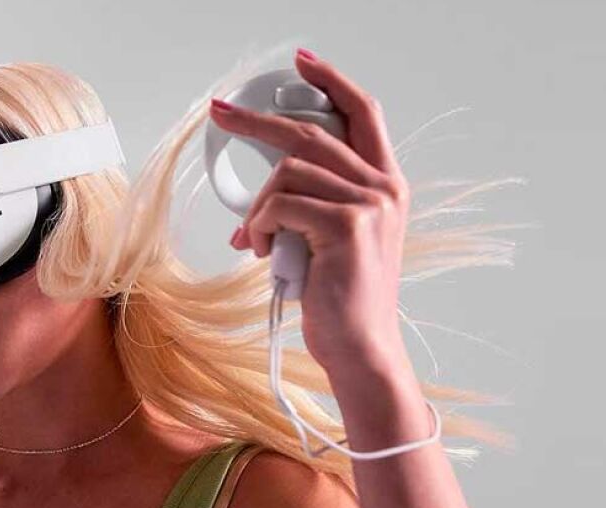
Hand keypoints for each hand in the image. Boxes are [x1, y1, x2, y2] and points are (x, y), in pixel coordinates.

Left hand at [212, 48, 411, 376]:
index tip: (302, 63)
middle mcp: (384, 188)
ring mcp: (368, 205)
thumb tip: (251, 210)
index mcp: (385, 186)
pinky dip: (260, 227)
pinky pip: (281, 205)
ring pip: (288, 172)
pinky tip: (263, 252)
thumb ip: (307, 210)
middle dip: (258, 122)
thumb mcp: (325, 244)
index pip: (364, 114)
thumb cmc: (337, 301)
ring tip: (258, 241)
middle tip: (220, 114)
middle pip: (311, 133)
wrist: (358, 346)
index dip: (332, 82)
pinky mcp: (346, 225)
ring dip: (258, 207)